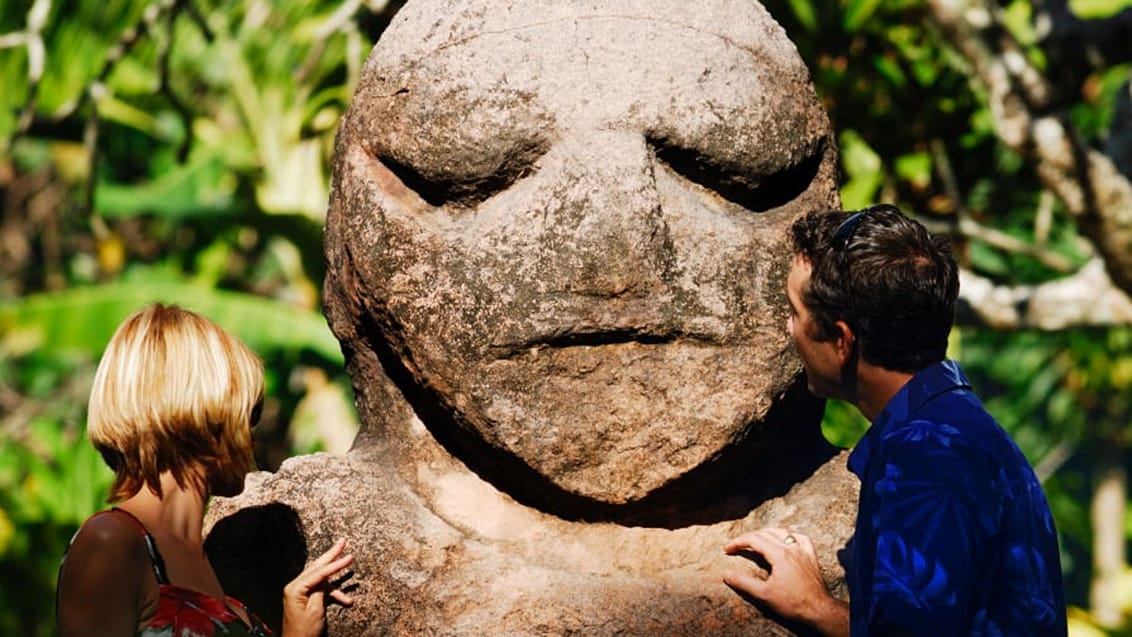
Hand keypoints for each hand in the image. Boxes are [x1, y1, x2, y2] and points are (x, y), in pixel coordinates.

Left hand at [282, 538, 354, 636]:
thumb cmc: (303, 632)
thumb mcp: (315, 611)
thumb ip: (320, 592)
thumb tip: (325, 581)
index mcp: (295, 589)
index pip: (319, 572)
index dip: (336, 564)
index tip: (350, 557)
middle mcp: (295, 587)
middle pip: (317, 567)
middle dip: (332, 555)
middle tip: (343, 541)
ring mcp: (299, 592)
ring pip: (320, 577)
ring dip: (335, 574)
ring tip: (347, 560)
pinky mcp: (304, 599)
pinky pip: (320, 590)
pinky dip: (332, 592)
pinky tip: (345, 598)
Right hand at [723, 527, 847, 636]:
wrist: (817, 610)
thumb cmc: (792, 603)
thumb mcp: (763, 595)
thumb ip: (743, 582)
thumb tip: (727, 574)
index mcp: (779, 555)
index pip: (754, 540)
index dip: (737, 542)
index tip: (727, 549)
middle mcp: (791, 548)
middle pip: (765, 533)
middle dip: (748, 537)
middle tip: (738, 546)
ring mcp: (803, 551)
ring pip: (783, 532)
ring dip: (767, 533)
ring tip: (756, 539)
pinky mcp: (811, 557)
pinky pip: (801, 538)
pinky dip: (790, 536)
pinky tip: (786, 539)